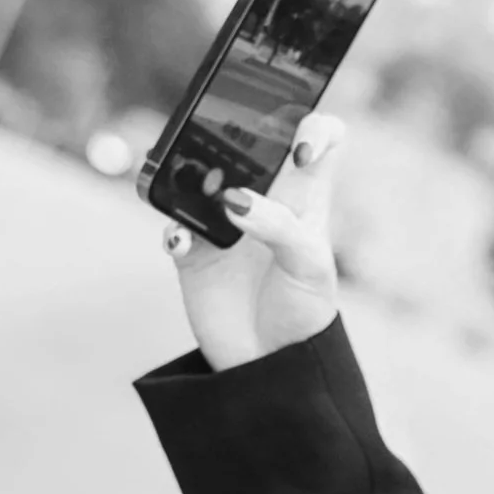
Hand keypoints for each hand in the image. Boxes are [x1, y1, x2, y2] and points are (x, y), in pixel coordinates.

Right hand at [158, 112, 342, 372]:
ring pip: (202, 173)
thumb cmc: (303, 312)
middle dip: (239, 131)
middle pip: (251, 143)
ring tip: (209, 194)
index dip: (315, 127)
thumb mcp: (310, 267)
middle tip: (234, 143)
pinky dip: (174, 228)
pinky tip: (184, 244)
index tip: (302, 141)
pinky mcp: (193, 248)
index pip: (320, 141)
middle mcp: (264, 200)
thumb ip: (279, 226)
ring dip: (196, 172)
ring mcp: (224, 221)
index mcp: (306, 198)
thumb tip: (234, 199)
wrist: (268, 367)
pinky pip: (173, 222)